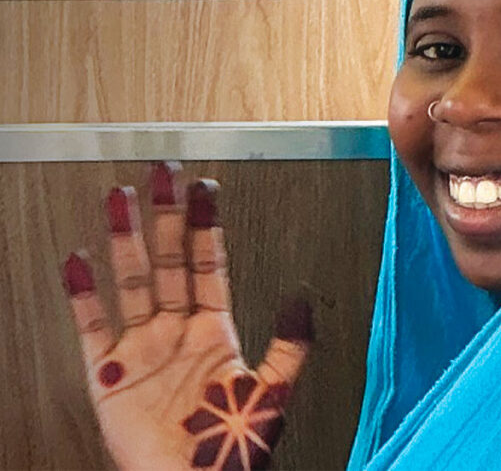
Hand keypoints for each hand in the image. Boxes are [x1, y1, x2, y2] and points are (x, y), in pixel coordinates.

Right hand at [61, 162, 312, 470]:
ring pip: (132, 282)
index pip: (210, 264)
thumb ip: (290, 347)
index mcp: (216, 331)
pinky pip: (92, 328)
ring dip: (125, 240)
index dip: (207, 226)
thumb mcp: (272, 395)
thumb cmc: (233, 451)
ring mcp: (142, 349)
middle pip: (169, 261)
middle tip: (163, 174)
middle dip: (166, 217)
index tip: (205, 189)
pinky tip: (79, 262)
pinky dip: (83, 296)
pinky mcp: (109, 375)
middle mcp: (177, 332)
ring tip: (120, 198)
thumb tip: (303, 300)